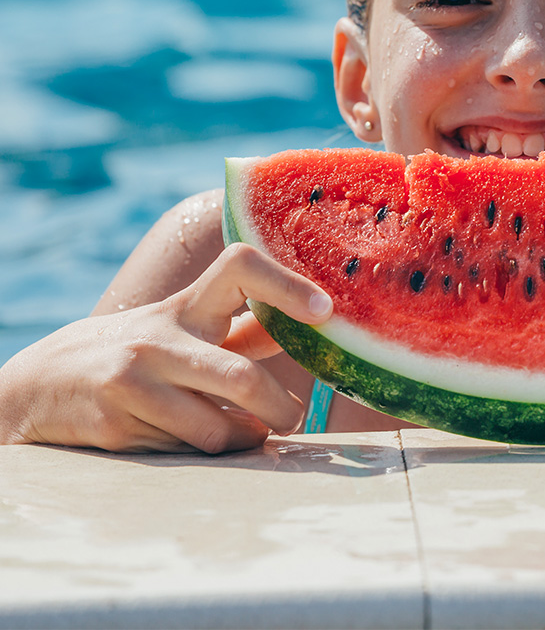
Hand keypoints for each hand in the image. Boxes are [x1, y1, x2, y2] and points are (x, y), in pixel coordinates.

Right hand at [0, 244, 332, 452]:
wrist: (42, 384)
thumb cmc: (138, 352)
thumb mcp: (186, 328)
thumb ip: (243, 328)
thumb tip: (312, 325)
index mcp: (186, 305)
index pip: (240, 267)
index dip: (287, 285)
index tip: (326, 310)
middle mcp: (160, 337)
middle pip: (241, 377)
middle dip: (280, 407)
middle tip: (294, 418)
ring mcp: (134, 381)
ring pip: (216, 427)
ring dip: (244, 439)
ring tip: (249, 434)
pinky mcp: (115, 423)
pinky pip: (184, 451)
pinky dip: (207, 452)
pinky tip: (198, 442)